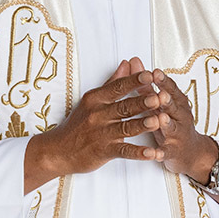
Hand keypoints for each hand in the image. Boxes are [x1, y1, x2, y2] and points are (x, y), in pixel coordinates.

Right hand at [24, 59, 162, 191]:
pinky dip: (138, 153)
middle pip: (124, 106)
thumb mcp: (92, 99)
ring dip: (143, 125)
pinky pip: (124, 152)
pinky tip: (152, 153)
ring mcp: (101, 134)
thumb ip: (112, 82)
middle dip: (143, 102)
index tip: (150, 74)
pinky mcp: (103, 151)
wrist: (58, 150)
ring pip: (126, 128)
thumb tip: (127, 63)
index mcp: (96, 99)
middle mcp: (98, 115)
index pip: (118, 87)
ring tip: (159, 121)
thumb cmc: (78, 124)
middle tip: (160, 97)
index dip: (134, 81)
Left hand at [148, 68, 217, 182]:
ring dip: (167, 123)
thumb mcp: (160, 103)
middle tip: (161, 94)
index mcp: (177, 102)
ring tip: (161, 119)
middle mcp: (180, 116)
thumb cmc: (172, 123)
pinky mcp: (174, 151)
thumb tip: (134, 62)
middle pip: (173, 106)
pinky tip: (155, 153)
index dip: (164, 81)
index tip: (155, 72)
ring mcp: (178, 134)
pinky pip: (167, 152)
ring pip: (172, 127)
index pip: (171, 89)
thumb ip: (146, 83)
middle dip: (167, 100)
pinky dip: (161, 152)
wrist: (191, 152)